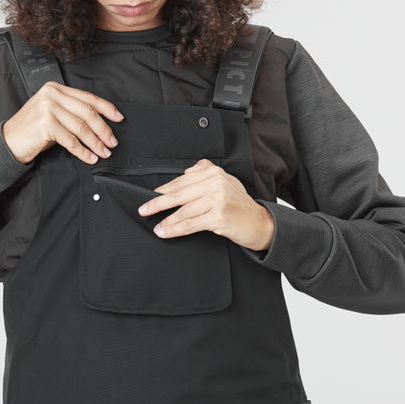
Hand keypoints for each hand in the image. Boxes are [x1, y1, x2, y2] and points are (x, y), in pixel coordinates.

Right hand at [2, 82, 123, 165]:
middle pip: (87, 112)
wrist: (9, 141)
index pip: (87, 97)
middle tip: (112, 142)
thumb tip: (101, 123)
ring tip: (104, 152)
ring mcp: (47, 108)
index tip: (119, 118)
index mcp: (56, 88)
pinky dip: (82, 151)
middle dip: (104, 129)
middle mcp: (52, 95)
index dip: (106, 108)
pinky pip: (70, 140)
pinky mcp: (45, 124)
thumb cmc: (32, 129)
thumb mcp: (53, 113)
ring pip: (81, 127)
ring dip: (95, 142)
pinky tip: (89, 157)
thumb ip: (73, 111)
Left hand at [138, 159, 274, 251]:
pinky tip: (165, 231)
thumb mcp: (227, 181)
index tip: (150, 197)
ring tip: (154, 225)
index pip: (181, 182)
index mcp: (213, 173)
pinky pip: (190, 224)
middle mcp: (215, 183)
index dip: (163, 190)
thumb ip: (206, 171)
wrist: (260, 223)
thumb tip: (185, 171)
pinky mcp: (218, 216)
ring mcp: (217, 199)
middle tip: (143, 209)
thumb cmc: (240, 205)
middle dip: (157, 202)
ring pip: (183, 211)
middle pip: (178, 194)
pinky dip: (174, 229)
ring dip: (165, 219)